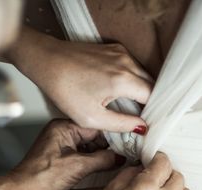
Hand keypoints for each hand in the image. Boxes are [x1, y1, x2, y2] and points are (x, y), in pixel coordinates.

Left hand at [7, 27, 152, 132]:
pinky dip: (132, 79)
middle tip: (144, 118)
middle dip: (150, 101)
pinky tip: (121, 92)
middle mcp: (126, 62)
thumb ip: (121, 125)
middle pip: (151, 84)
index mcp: (123, 80)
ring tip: (132, 107)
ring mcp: (121, 52)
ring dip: (141, 90)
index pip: (153, 96)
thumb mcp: (92, 118)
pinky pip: (131, 66)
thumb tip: (142, 127)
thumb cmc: (65, 90)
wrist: (47, 61)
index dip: (155, 112)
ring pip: (142, 74)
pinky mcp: (113, 49)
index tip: (150, 124)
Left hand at [10, 119, 122, 189]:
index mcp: (64, 126)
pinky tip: (108, 168)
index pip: (98, 125)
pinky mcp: (62, 157)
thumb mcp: (78, 167)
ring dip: (104, 155)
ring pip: (91, 146)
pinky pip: (85, 155)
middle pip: (96, 135)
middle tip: (131, 154)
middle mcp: (63, 132)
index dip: (117, 134)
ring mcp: (62, 145)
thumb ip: (104, 159)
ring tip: (122, 162)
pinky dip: (96, 161)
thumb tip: (122, 157)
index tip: (133, 140)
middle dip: (112, 146)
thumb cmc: (41, 178)